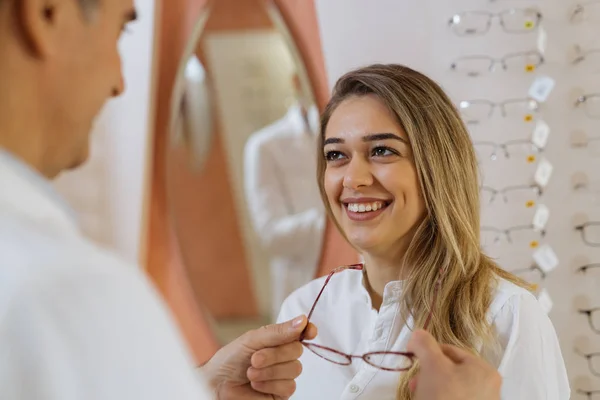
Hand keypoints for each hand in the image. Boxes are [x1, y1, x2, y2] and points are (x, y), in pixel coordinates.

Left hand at [202, 315, 316, 398]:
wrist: (216, 384)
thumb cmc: (230, 360)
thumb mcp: (252, 340)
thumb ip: (278, 332)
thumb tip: (303, 320)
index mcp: (278, 340)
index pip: (301, 333)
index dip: (308, 330)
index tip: (308, 331)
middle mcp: (283, 357)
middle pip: (298, 351)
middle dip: (276, 354)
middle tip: (255, 358)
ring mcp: (283, 375)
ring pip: (294, 369)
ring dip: (270, 370)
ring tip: (251, 372)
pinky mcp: (281, 394)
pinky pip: (288, 386)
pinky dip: (270, 384)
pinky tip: (256, 384)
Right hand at [407, 330, 501, 399]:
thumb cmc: (445, 397)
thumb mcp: (432, 365)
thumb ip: (424, 344)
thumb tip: (417, 333)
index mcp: (484, 370)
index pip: (450, 350)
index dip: (428, 353)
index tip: (413, 361)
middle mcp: (489, 388)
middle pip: (450, 371)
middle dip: (428, 375)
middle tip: (416, 383)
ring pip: (449, 388)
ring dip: (431, 389)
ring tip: (420, 396)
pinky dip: (439, 399)